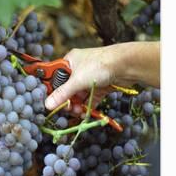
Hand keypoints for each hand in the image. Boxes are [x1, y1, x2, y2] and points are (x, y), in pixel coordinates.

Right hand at [44, 42, 159, 110]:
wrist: (126, 65)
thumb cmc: (100, 64)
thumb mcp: (77, 80)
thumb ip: (62, 93)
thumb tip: (48, 104)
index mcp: (70, 62)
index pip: (56, 77)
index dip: (53, 90)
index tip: (51, 102)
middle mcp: (79, 69)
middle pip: (68, 89)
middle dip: (67, 101)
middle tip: (68, 110)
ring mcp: (90, 78)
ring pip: (79, 95)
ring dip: (77, 105)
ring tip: (78, 113)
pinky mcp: (100, 86)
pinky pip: (90, 98)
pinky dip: (87, 106)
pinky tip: (85, 113)